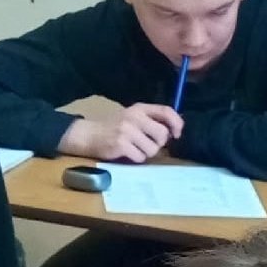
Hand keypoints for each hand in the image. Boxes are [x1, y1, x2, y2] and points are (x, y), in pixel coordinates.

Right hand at [59, 103, 183, 163]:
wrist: (89, 134)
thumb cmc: (115, 128)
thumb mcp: (134, 117)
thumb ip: (152, 120)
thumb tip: (174, 131)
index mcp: (140, 108)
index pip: (166, 111)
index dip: (177, 123)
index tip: (176, 134)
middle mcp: (134, 116)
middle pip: (162, 134)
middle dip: (159, 143)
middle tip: (149, 143)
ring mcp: (126, 130)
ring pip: (153, 149)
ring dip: (147, 153)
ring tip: (135, 148)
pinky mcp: (120, 144)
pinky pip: (140, 157)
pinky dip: (136, 159)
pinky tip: (127, 153)